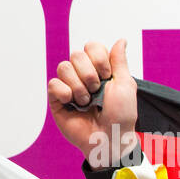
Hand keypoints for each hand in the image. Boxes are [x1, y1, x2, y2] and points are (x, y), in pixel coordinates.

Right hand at [47, 39, 138, 168]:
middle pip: (76, 55)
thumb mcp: (126, 85)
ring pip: (64, 67)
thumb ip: (119, 61)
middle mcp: (84, 75)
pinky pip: (53, 84)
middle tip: (97, 91)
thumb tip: (121, 40)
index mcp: (101, 70)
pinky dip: (64, 93)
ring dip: (79, 86)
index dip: (99, 59)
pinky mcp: (57, 99)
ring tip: (87, 102)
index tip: (108, 76)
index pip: (91, 47)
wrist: (111, 138)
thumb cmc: (122, 115)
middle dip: (90, 74)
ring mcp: (70, 86)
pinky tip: (73, 103)